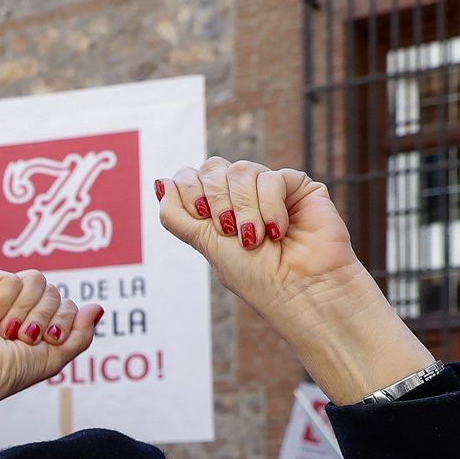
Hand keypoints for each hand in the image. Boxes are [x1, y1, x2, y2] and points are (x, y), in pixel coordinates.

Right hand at [0, 270, 102, 449]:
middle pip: (56, 293)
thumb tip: (99, 307)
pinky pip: (12, 278)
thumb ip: (79, 336)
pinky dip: (3, 303)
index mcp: (38, 328)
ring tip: (2, 332)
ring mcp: (2, 295)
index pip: (69, 308)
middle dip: (42, 320)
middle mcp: (22, 309)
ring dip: (24, 313)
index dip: (62, 324)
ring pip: (38, 280)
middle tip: (19, 339)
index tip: (42, 343)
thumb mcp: (50, 362)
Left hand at [158, 158, 432, 402]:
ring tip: (256, 237)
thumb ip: (178, 216)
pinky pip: (272, 176)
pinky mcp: (297, 186)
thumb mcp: (206, 246)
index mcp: (215, 211)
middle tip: (230, 229)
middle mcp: (240, 197)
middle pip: (213, 168)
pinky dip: (270, 205)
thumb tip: (159, 182)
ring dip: (244, 207)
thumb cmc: (255, 277)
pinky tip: (279, 230)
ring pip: (241, 170)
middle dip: (217, 200)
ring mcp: (268, 189)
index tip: (202, 215)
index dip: (189, 189)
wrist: (300, 290)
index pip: (190, 176)